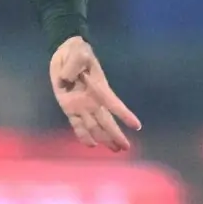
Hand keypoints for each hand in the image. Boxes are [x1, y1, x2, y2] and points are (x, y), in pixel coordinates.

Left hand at [49, 36, 139, 152]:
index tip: (137, 126)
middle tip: (126, 148)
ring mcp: (81, 105)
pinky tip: (91, 145)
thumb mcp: (77, 53)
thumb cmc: (76, 53)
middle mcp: (92, 100)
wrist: (65, 53)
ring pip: (94, 126)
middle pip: (106, 120)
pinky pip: (77, 124)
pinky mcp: (69, 108)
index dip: (124, 115)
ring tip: (115, 150)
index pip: (113, 103)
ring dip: (104, 138)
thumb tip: (67, 79)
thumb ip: (74, 65)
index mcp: (98, 87)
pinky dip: (83, 135)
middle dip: (116, 134)